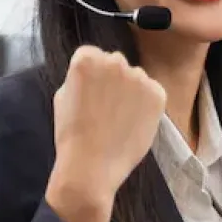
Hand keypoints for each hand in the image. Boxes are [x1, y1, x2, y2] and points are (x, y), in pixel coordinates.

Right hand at [49, 45, 165, 205]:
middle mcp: (115, 61)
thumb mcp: (63, 96)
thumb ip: (80, 78)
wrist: (91, 166)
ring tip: (120, 117)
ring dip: (131, 90)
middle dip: (112, 79)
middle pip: (116, 63)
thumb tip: (95, 74)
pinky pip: (152, 91)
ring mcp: (139, 76)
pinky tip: (134, 122)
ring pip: (136, 77)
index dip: (92, 76)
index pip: (93, 55)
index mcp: (87, 58)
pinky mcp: (158, 93)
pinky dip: (146, 104)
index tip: (90, 94)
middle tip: (107, 106)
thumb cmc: (71, 134)